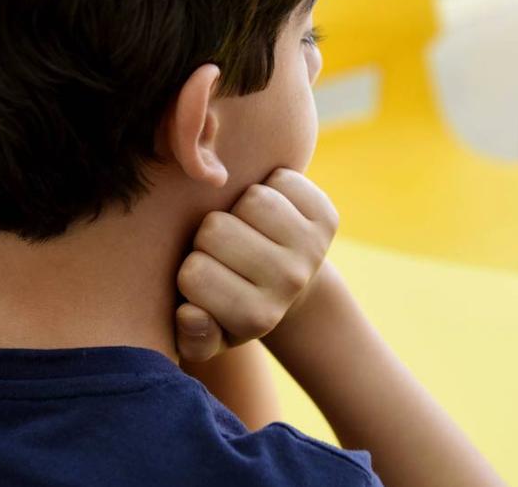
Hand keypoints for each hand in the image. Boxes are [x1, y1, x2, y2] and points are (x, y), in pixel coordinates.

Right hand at [175, 168, 338, 362]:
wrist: (288, 285)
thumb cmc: (232, 304)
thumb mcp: (208, 335)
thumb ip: (191, 337)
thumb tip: (190, 315)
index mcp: (257, 318)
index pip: (192, 275)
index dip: (191, 267)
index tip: (207, 276)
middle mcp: (289, 284)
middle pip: (215, 229)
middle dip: (209, 234)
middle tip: (225, 250)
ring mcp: (312, 249)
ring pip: (251, 199)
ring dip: (239, 208)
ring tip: (244, 228)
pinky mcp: (326, 218)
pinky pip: (282, 179)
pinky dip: (269, 184)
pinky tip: (268, 212)